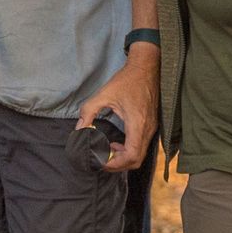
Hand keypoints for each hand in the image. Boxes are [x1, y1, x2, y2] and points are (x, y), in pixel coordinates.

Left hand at [78, 51, 157, 171]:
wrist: (147, 67)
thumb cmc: (127, 80)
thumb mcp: (103, 94)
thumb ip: (88, 112)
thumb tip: (79, 129)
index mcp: (138, 124)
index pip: (131, 156)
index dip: (115, 163)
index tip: (101, 160)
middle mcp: (148, 129)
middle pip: (136, 160)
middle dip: (118, 164)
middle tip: (102, 159)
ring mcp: (152, 128)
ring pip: (140, 155)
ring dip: (123, 158)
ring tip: (107, 150)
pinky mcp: (152, 125)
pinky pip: (142, 146)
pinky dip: (129, 150)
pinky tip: (117, 143)